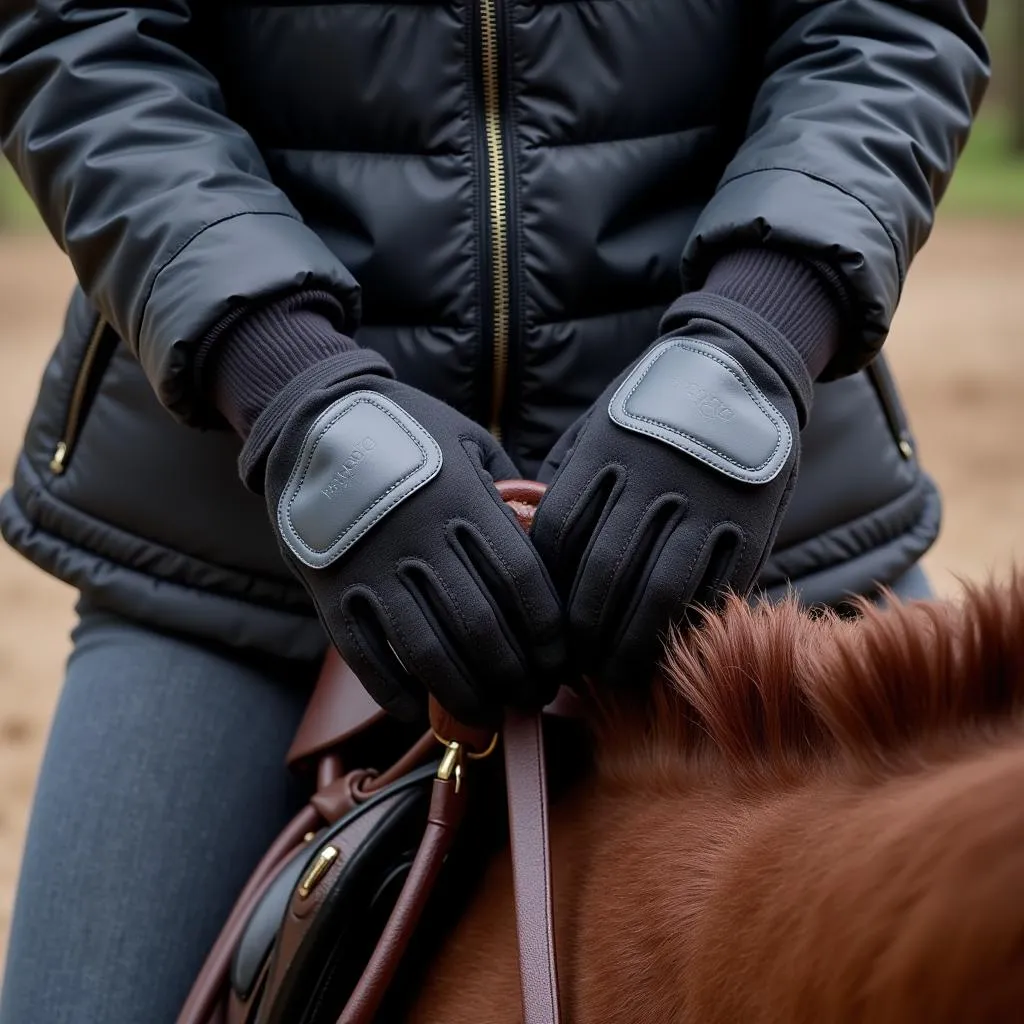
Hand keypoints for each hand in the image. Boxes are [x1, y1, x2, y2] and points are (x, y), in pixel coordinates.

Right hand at [245, 358, 565, 722]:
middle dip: (517, 675)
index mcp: (464, 500)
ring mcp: (373, 568)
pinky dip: (395, 693)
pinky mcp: (332, 591)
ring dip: (465, 696)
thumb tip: (549, 540)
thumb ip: (509, 490)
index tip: (561, 660)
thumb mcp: (469, 440)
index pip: (523, 582)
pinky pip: (366, 658)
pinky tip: (420, 711)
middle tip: (532, 696)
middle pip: (484, 628)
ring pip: (429, 653)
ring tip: (488, 716)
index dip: (549, 632)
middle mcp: (422, 539)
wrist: (310, 421)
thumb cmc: (405, 432)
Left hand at [531, 296, 810, 686]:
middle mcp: (650, 482)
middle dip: (582, 632)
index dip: (547, 590)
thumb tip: (536, 548)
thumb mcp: (600, 427)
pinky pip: (711, 588)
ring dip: (630, 644)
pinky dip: (684, 626)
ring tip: (614, 670)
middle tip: (573, 665)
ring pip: (656, 593)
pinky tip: (664, 648)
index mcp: (604, 454)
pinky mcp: (748, 524)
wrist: (741, 367)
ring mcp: (703, 504)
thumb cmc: (655, 409)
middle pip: (602, 575)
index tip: (543, 624)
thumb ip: (570, 482)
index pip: (559, 537)